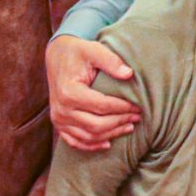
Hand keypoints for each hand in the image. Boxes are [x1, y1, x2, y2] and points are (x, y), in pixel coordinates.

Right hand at [47, 35, 139, 151]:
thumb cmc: (77, 52)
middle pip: (96, 125)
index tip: (138, 106)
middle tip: (137, 117)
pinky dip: (91, 146)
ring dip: (111, 134)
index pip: (102, 106)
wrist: (57, 56)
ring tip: (129, 127)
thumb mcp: (93, 50)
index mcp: (69, 92)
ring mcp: (59, 118)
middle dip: (120, 122)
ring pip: (88, 136)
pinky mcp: (58, 123)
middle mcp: (61, 109)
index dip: (123, 108)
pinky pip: (75, 142)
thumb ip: (111, 61)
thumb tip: (129, 74)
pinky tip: (108, 143)